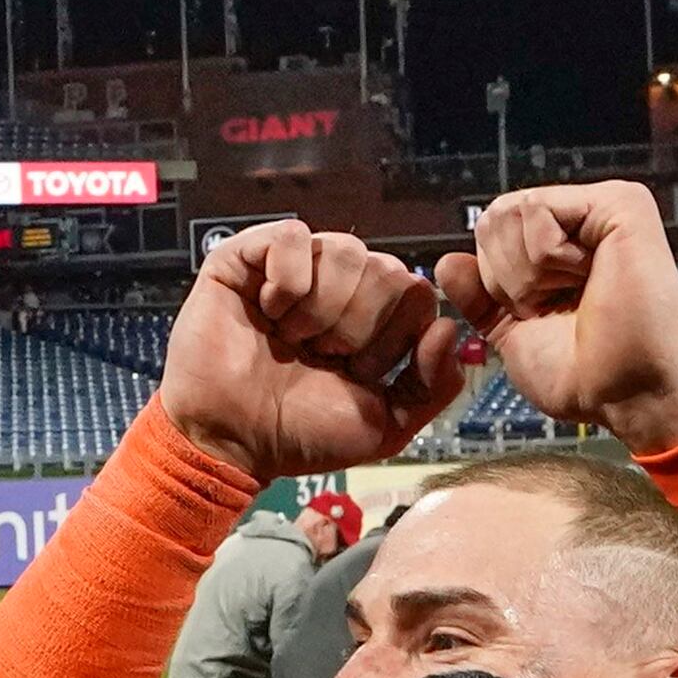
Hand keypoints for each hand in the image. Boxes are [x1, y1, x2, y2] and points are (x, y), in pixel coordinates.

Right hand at [156, 223, 463, 484]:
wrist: (230, 442)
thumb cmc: (299, 434)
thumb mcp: (387, 424)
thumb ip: (435, 384)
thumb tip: (448, 328)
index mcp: (374, 320)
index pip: (418, 293)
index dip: (394, 337)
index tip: (357, 372)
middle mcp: (339, 288)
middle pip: (387, 269)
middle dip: (357, 326)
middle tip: (319, 356)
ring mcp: (294, 269)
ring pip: (345, 250)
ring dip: (321, 308)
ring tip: (291, 338)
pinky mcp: (248, 258)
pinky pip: (292, 235)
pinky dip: (287, 280)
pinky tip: (269, 311)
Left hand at [433, 184, 677, 453]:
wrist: (626, 391)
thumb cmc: (584, 375)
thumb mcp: (511, 333)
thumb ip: (477, 297)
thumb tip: (446, 262)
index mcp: (561, 247)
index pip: (489, 233)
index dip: (495, 281)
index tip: (541, 313)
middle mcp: (582, 221)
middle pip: (493, 216)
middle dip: (507, 276)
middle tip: (557, 304)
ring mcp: (601, 208)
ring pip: (510, 212)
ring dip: (528, 272)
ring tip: (575, 291)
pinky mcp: (620, 203)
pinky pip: (537, 210)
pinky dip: (547, 257)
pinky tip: (589, 275)